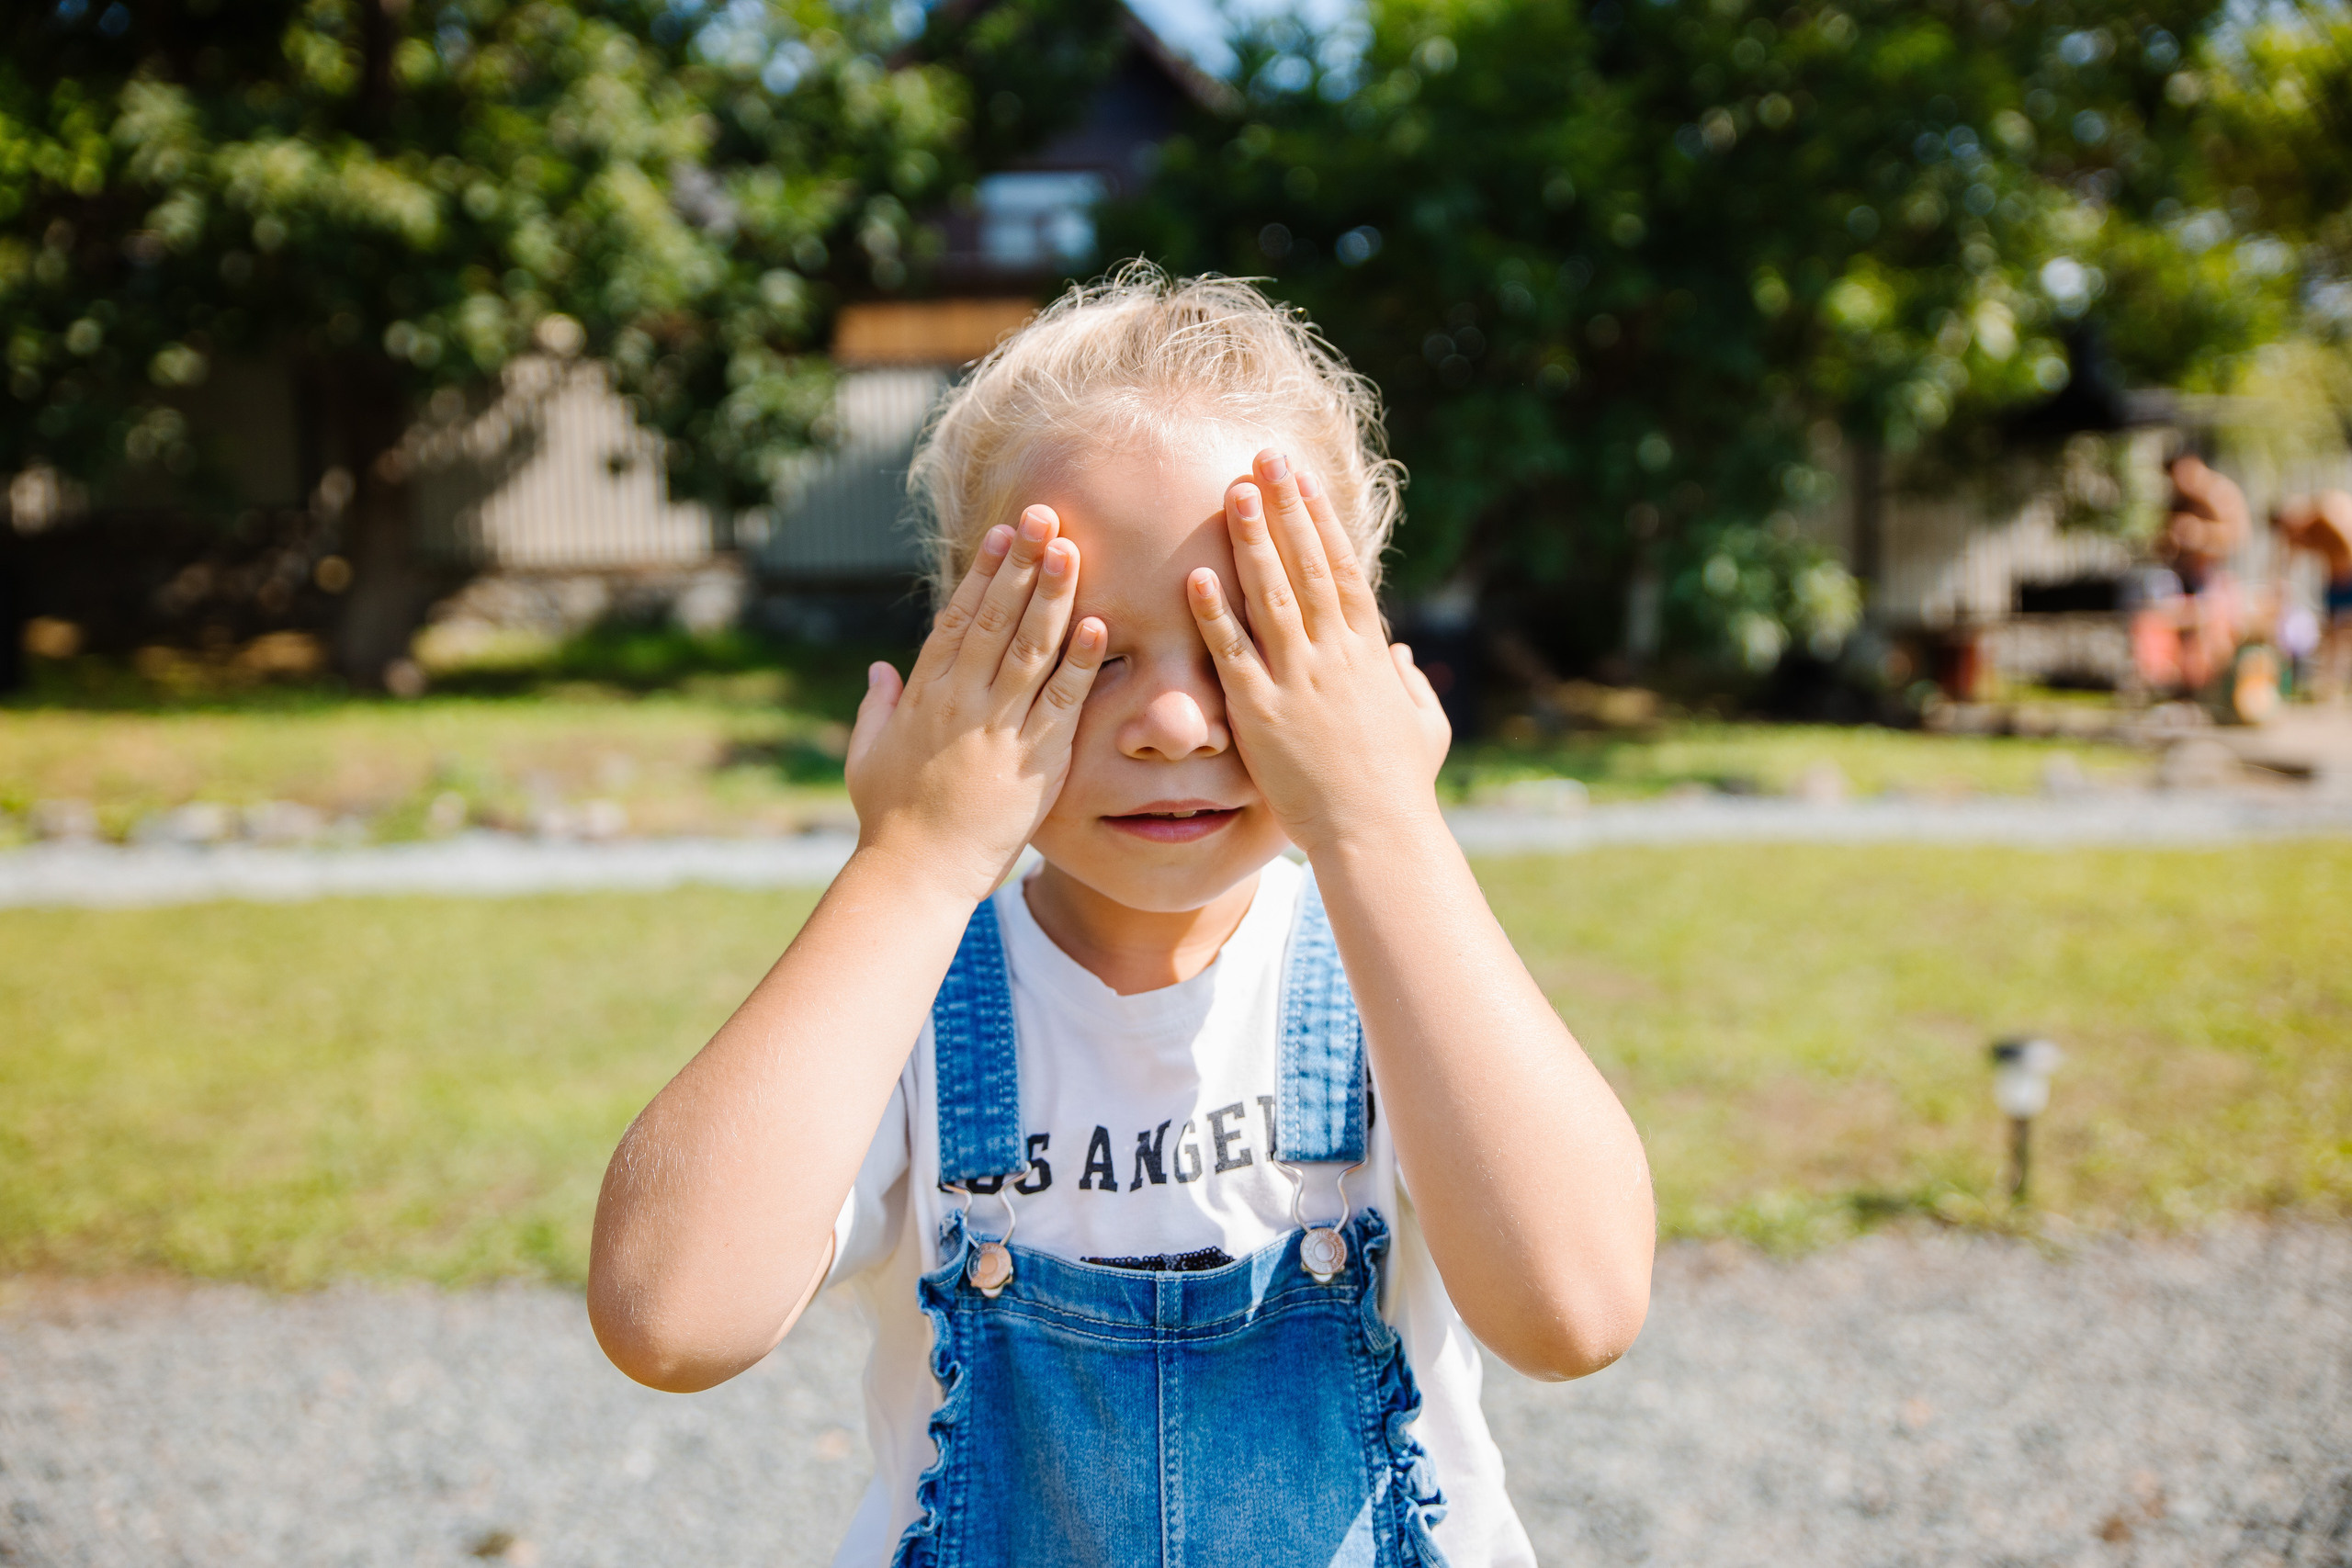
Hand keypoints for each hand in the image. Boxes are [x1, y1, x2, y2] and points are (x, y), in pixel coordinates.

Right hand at [846, 507, 1105, 902]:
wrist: (915, 873)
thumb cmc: (889, 819)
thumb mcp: (869, 754)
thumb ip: (877, 707)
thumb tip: (880, 670)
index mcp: (925, 694)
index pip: (958, 617)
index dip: (984, 572)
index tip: (1004, 534)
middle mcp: (962, 700)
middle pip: (997, 617)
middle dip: (1023, 563)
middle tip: (1047, 515)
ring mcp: (998, 728)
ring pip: (1031, 648)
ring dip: (1054, 595)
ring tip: (1072, 549)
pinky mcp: (1033, 761)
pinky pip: (1062, 703)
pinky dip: (1080, 663)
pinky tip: (1098, 625)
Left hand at [1187, 450, 1450, 858]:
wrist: (1375, 832)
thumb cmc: (1401, 785)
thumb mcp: (1424, 726)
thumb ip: (1409, 686)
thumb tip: (1400, 659)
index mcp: (1369, 652)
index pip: (1343, 569)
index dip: (1319, 520)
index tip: (1301, 480)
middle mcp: (1334, 655)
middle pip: (1306, 565)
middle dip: (1284, 507)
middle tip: (1262, 458)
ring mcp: (1297, 680)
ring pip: (1271, 594)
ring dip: (1250, 540)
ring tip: (1233, 492)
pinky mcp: (1261, 712)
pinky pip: (1234, 653)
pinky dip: (1215, 614)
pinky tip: (1195, 576)